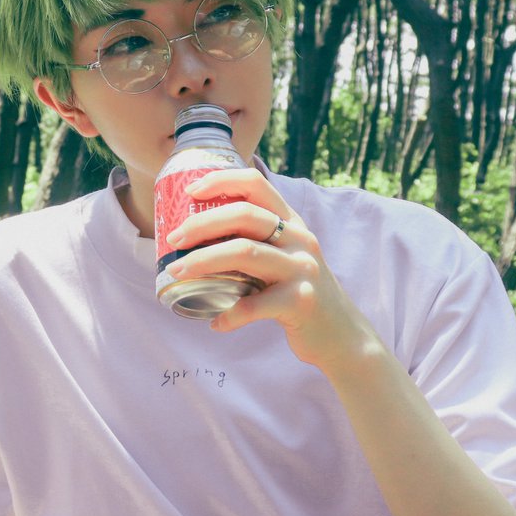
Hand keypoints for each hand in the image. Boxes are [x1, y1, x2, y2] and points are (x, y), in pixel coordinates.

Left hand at [163, 168, 382, 374]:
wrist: (342, 335)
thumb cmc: (299, 293)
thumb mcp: (286, 258)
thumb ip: (256, 244)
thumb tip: (195, 238)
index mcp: (292, 223)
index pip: (257, 184)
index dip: (221, 180)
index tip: (191, 191)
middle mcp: (299, 239)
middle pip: (245, 215)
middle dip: (201, 224)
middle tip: (173, 239)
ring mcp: (302, 269)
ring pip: (245, 252)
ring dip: (203, 261)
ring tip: (178, 273)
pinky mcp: (301, 301)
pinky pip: (254, 305)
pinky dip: (230, 315)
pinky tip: (216, 323)